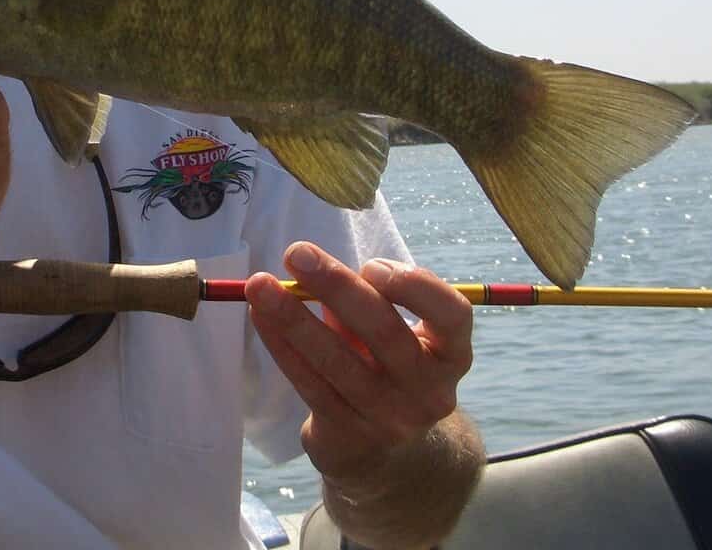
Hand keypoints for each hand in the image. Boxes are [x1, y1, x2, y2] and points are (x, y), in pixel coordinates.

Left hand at [245, 242, 473, 489]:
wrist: (391, 457)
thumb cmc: (389, 367)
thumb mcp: (396, 335)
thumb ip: (368, 302)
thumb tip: (315, 267)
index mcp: (450, 354)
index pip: (452, 315)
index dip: (414, 286)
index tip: (371, 264)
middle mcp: (429, 390)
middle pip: (384, 332)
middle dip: (337, 287)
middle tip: (297, 253)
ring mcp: (390, 419)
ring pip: (336, 361)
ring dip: (293, 317)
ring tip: (259, 285)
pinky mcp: (349, 437)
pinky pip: (308, 383)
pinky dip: (280, 345)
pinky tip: (259, 315)